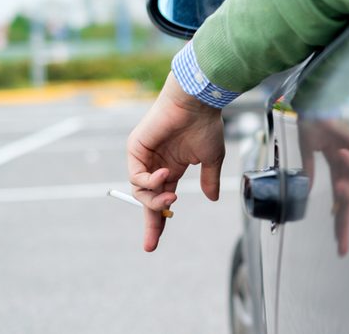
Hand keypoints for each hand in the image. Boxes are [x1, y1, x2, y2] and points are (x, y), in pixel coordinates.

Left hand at [127, 72, 224, 251]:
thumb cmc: (205, 125)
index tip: (151, 246)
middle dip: (151, 221)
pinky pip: (136, 176)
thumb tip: (212, 199)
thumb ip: (209, 180)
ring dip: (155, 200)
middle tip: (158, 231)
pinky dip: (149, 182)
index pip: (161, 200)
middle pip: (147, 201)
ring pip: (141, 192)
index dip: (157, 223)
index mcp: (172, 169)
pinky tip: (164, 174)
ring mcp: (144, 157)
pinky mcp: (136, 148)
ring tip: (171, 197)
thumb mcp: (211, 159)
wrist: (197, 103)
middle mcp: (156, 165)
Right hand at [299, 119, 348, 255]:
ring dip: (347, 189)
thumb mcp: (307, 153)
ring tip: (341, 195)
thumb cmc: (310, 125)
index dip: (340, 224)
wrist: (311, 104)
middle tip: (341, 243)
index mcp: (336, 170)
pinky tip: (339, 155)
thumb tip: (308, 192)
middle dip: (345, 221)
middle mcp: (346, 165)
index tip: (341, 247)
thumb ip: (308, 171)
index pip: (339, 203)